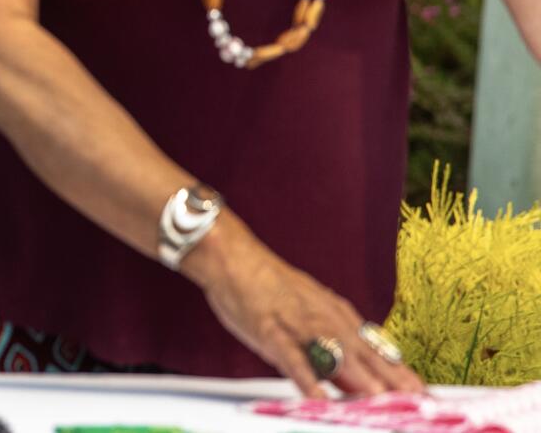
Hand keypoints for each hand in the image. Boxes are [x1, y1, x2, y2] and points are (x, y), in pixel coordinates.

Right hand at [182, 216, 423, 396]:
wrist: (233, 257)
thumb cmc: (268, 286)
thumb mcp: (308, 310)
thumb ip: (332, 343)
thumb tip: (356, 375)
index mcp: (338, 315)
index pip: (377, 349)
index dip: (401, 373)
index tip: (426, 394)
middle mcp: (326, 320)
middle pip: (365, 354)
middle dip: (392, 380)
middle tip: (418, 402)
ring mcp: (300, 325)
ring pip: (335, 354)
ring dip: (360, 378)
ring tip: (381, 401)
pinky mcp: (271, 330)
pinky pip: (291, 358)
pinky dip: (306, 378)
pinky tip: (319, 398)